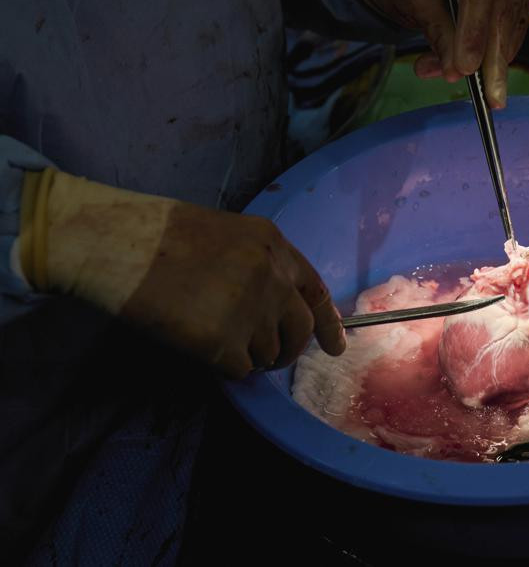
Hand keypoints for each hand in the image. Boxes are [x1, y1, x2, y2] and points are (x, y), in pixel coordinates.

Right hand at [119, 206, 345, 377]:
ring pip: (269, 353)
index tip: (336, 347)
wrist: (117, 243)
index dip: (328, 323)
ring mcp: (252, 311)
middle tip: (274, 360)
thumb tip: (274, 305)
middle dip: (291, 351)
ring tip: (216, 336)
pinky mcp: (224, 342)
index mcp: (275, 246)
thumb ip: (259, 264)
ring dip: (250, 355)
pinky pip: (240, 369)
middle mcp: (273, 278)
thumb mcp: (226, 234)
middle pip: (300, 330)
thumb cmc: (160, 234)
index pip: (314, 292)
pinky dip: (224, 366)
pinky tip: (201, 346)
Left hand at [373, 0, 528, 107]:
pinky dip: (497, 60)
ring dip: (492, 64)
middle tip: (485, 96)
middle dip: (490, 57)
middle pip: (501, 10)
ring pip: (510, 28)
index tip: (465, 67)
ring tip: (464, 84)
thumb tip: (454, 71)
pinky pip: (514, 36)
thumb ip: (435, 31)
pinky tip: (478, 76)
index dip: (474, 29)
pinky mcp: (518, 1)